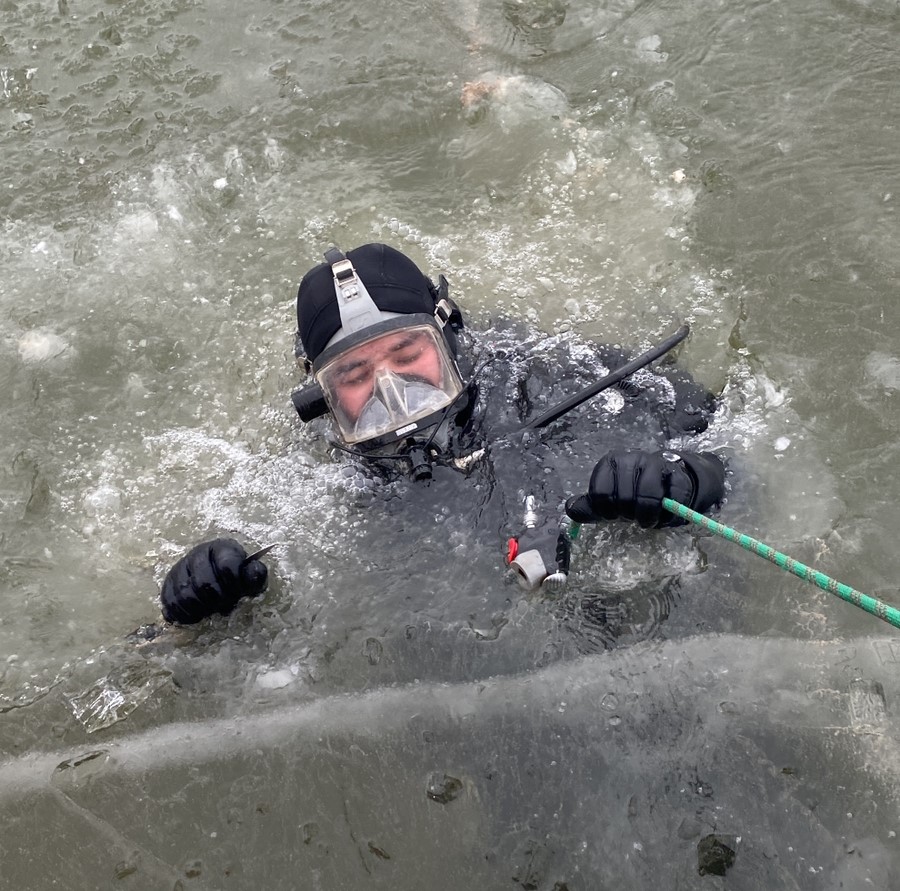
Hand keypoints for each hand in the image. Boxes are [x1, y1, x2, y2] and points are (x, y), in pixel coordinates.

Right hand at [160, 538, 267, 624]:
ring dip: (201, 608)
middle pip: (204, 583)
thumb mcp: (251, 574)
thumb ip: (256, 574)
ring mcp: (181, 566)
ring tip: (211, 610)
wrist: (215, 572)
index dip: (234, 584)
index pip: (227, 565)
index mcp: (222, 548)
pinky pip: (171, 602)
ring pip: (185, 594)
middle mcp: (199, 554)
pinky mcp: (169, 581)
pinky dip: (184, 613)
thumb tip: (254, 571)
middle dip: (217, 600)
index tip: (238, 592)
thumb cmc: (237, 575)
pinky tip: (196, 614)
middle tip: (224, 604)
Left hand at [565, 449, 724, 528]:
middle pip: (624, 497)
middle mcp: (631, 458)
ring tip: (645, 520)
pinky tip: (662, 516)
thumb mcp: (607, 499)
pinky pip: (672, 500)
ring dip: (647, 516)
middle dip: (627, 514)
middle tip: (631, 517)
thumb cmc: (632, 493)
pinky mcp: (676, 474)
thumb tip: (570, 509)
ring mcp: (655, 464)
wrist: (665, 483)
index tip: (610, 516)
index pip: (600, 492)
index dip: (604, 511)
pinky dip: (666, 516)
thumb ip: (588, 506)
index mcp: (610, 463)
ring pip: (648, 496)